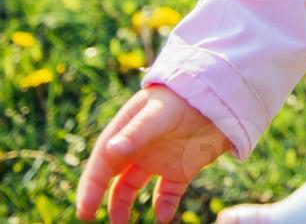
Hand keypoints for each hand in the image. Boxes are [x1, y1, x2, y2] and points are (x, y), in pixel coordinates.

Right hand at [75, 84, 231, 223]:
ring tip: (122, 223)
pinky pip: (168, 193)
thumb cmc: (184, 99)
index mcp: (127, 131)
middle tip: (90, 217)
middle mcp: (139, 147)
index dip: (91, 186)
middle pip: (113, 177)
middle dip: (101, 197)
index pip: (102, 162)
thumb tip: (109, 151)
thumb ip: (136, 132)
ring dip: (125, 205)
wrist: (220, 95)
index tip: (84, 209)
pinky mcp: (181, 168)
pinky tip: (164, 216)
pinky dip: (164, 206)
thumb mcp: (158, 114)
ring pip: (134, 187)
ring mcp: (159, 159)